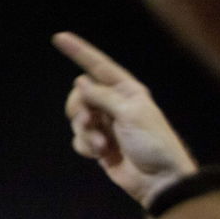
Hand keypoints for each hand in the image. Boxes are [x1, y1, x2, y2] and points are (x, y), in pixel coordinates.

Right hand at [53, 32, 197, 206]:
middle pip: (80, 95)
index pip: (98, 66)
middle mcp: (114, 104)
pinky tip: (100, 153)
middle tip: (89, 120)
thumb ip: (102, 96)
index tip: (59, 38)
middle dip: (79, 108)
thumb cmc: (153, 143)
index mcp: (127, 91)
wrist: (160, 180)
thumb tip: (80, 82)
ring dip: (85, 131)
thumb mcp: (130, 113)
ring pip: (77, 118)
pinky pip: (79, 139)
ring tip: (101, 144)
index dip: (79, 51)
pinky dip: (86, 146)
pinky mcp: (99, 145)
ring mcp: (105, 125)